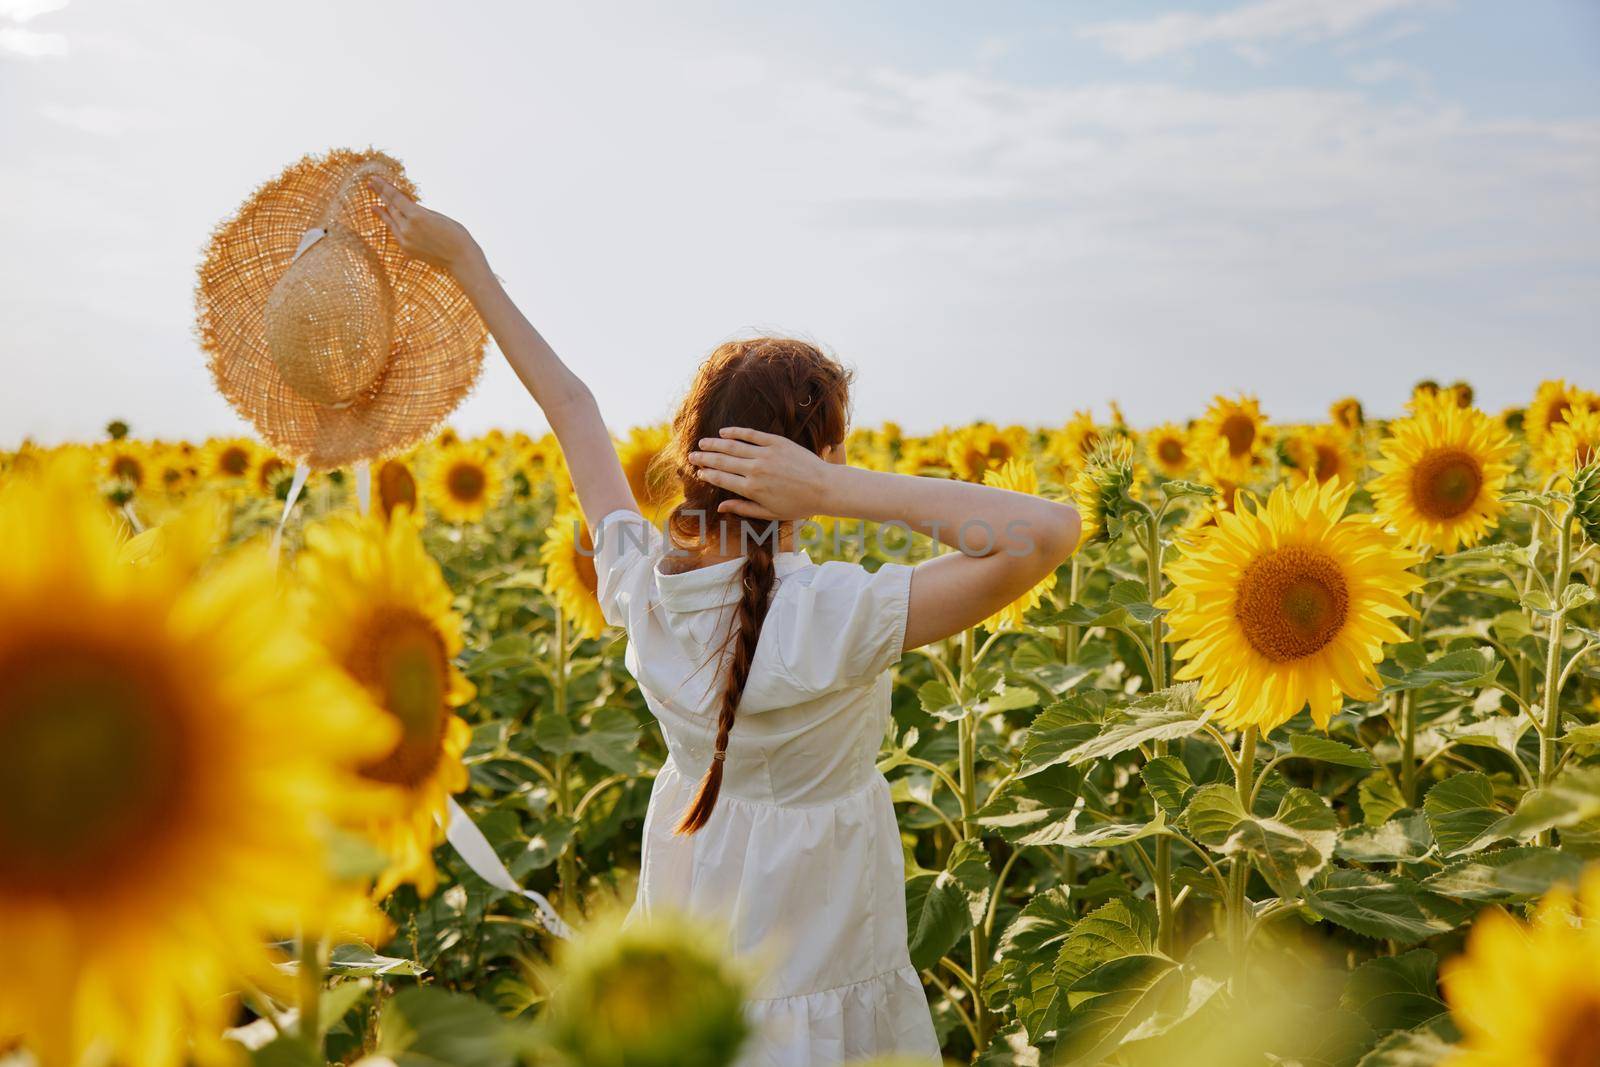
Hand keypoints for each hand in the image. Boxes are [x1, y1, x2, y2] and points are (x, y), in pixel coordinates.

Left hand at [368, 176, 482, 272]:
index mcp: (417, 216)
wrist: (461, 258)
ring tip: (374, 204)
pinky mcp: (407, 251)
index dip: (384, 187)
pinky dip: (392, 225)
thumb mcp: (436, 215)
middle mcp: (407, 229)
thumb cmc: (455, 233)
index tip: (374, 179)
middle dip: (381, 196)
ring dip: (383, 211)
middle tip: (371, 185)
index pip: (395, 198)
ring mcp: (405, 241)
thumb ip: (418, 210)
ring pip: (391, 222)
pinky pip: (396, 233)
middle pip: (391, 208)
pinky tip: (387, 220)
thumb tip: (405, 204)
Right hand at [689, 427, 836, 520]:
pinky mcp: (777, 442)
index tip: (699, 472)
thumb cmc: (799, 505)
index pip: (722, 479)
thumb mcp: (769, 513)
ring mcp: (766, 454)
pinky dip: (736, 432)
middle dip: (704, 458)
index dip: (708, 475)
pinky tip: (724, 432)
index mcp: (752, 489)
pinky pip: (751, 435)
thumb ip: (743, 508)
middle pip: (722, 462)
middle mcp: (755, 470)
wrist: (824, 487)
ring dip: (714, 444)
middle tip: (691, 456)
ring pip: (733, 447)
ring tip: (702, 443)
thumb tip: (720, 507)